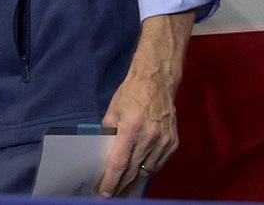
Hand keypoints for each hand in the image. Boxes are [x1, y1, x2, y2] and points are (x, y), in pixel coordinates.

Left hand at [95, 12, 193, 196]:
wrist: (157, 82)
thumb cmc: (130, 94)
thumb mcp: (112, 112)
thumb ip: (108, 134)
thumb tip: (102, 156)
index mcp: (132, 129)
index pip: (119, 163)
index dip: (110, 181)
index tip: (102, 193)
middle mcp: (150, 138)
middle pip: (132, 171)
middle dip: (119, 187)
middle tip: (108, 197)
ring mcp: (164, 142)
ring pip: (146, 171)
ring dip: (132, 184)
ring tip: (120, 192)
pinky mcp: (173, 144)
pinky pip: (157, 165)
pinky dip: (146, 173)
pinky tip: (136, 179)